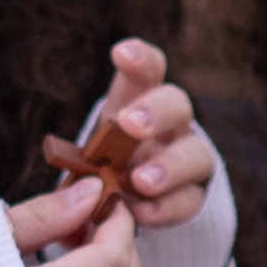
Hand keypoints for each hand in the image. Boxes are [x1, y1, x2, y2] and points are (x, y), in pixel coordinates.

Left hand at [87, 37, 214, 229]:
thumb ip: (80, 162)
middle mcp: (170, 124)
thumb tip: (70, 184)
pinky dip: (167, 206)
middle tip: (130, 125)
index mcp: (139, 102)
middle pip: (176, 104)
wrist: (130, 199)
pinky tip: (142, 212)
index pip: (147, 70)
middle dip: (155, 112)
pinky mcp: (194, 194)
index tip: (120, 54)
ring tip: (140, 182)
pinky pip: (190, 199)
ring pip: (195, 153)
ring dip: (169, 166)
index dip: (139, 59)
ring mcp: (187, 158)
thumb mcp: (89, 154)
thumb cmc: (105, 165)